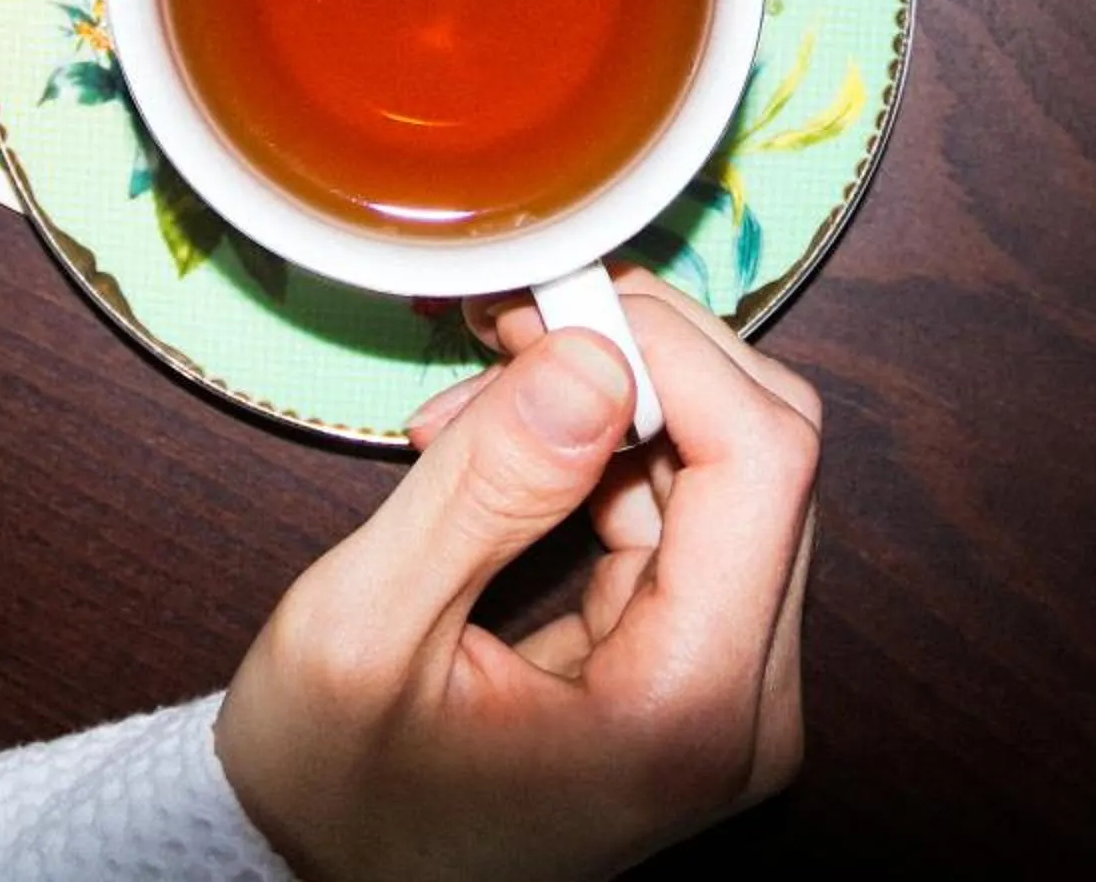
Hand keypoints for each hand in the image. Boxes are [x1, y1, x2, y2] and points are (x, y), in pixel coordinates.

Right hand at [217, 271, 822, 880]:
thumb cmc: (327, 794)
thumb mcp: (362, 632)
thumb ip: (485, 486)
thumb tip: (591, 351)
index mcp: (688, 713)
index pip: (764, 460)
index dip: (671, 348)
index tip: (553, 300)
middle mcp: (748, 708)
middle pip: (767, 453)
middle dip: (638, 363)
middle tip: (507, 326)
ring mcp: (732, 693)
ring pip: (731, 468)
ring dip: (610, 405)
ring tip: (470, 409)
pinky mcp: (698, 673)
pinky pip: (691, 516)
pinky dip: (603, 457)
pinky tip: (503, 450)